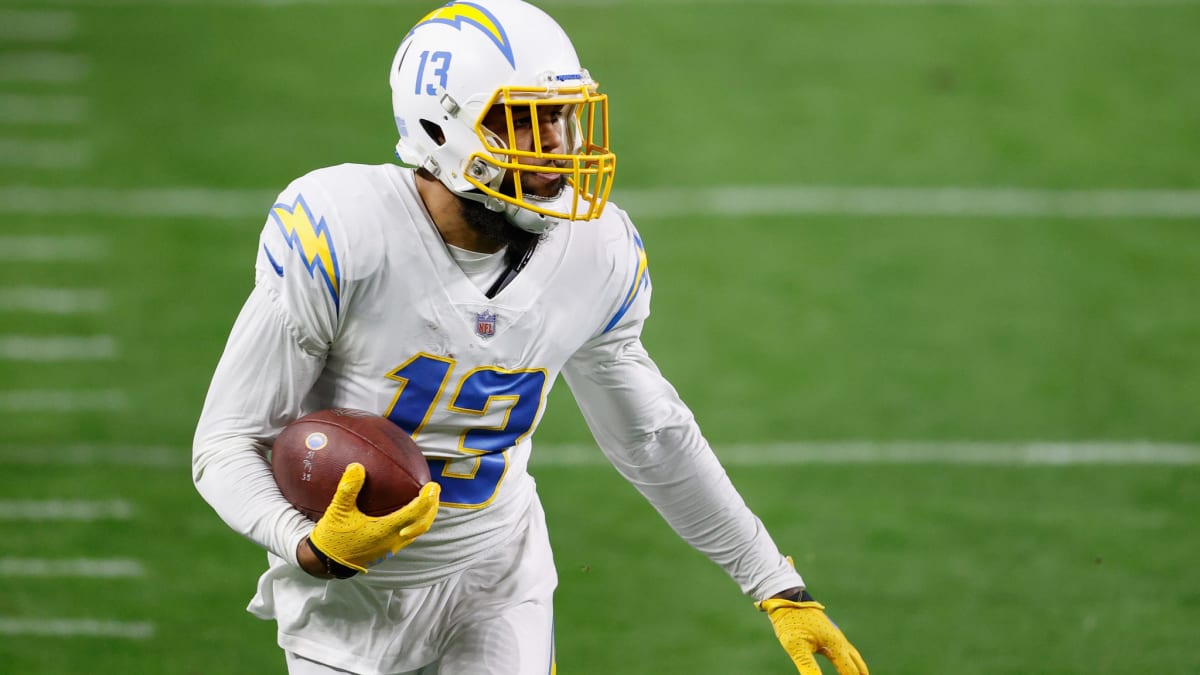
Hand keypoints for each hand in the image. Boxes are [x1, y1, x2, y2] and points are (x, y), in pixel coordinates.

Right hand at [307, 463, 439, 573]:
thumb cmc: (332, 537)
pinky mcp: (386, 550)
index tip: (433, 485)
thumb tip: (357, 466)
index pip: (415, 514)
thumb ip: (348, 489)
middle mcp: (392, 541)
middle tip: (434, 490)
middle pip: (423, 524)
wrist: (326, 563)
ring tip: (425, 500)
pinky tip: (405, 511)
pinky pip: (407, 535)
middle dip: (432, 507)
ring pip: (417, 531)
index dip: (427, 500)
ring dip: (424, 515)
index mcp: (385, 530)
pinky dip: (413, 522)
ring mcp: (390, 547)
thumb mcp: (337, 511)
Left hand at [757, 597, 868, 674]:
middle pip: (856, 662)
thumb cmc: (791, 621)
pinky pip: (842, 647)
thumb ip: (808, 666)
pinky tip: (841, 659)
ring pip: (851, 653)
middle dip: (860, 673)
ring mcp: (833, 634)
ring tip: (861, 674)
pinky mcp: (826, 631)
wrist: (786, 598)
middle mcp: (838, 639)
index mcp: (835, 644)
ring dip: (856, 665)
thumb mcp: (796, 646)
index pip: (850, 671)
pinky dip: (847, 658)